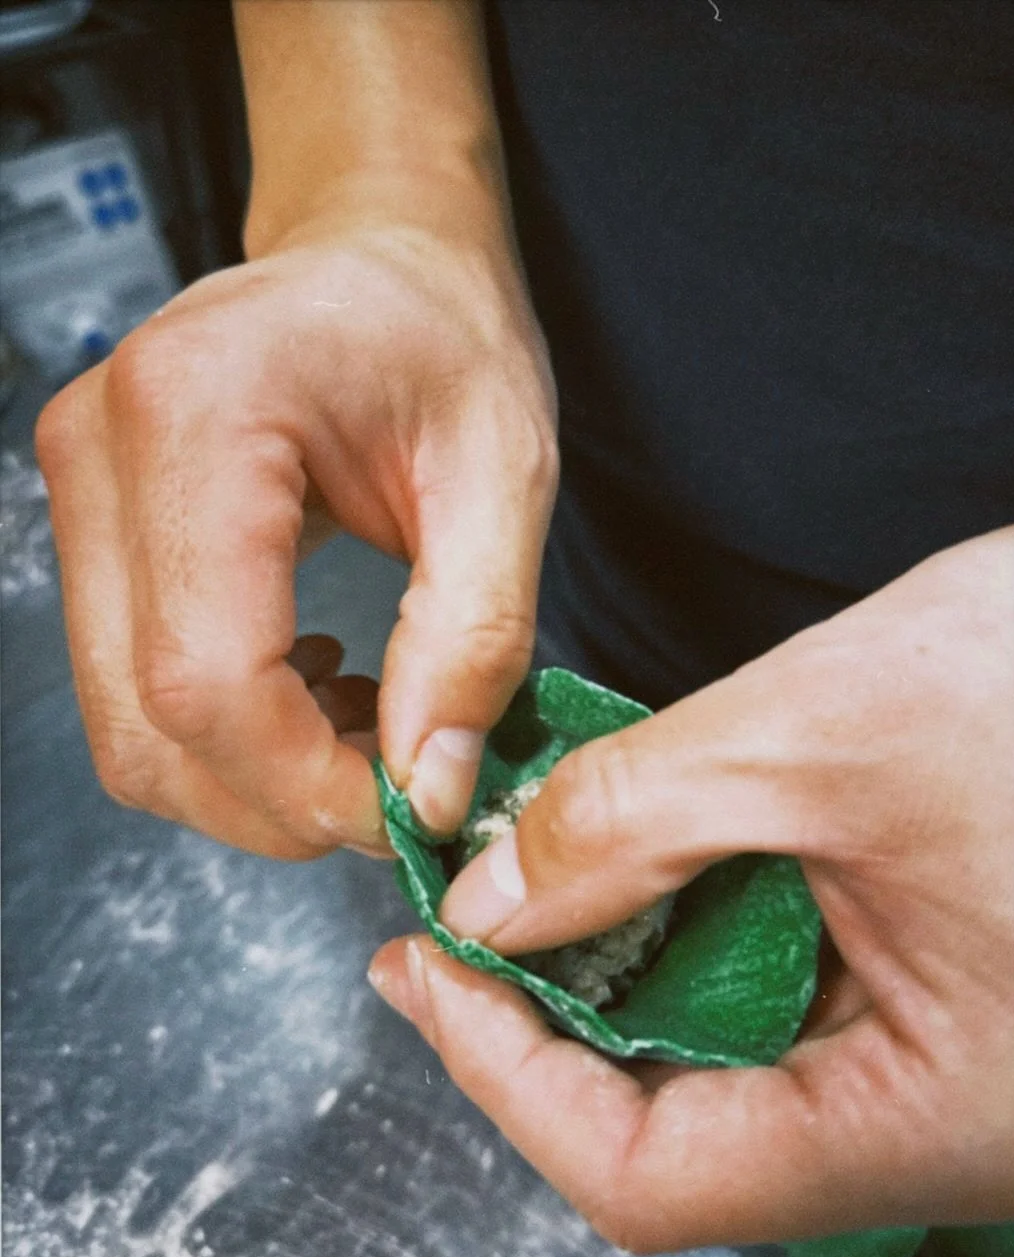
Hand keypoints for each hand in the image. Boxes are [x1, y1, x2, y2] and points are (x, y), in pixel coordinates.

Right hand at [36, 209, 556, 857]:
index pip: (206, 676)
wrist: (378, 257)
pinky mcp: (93, 527)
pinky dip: (225, 735)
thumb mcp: (505, 476)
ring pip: (126, 727)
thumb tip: (425, 791)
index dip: (303, 782)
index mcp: (199, 412)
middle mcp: (101, 448)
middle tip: (392, 792)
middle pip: (147, 722)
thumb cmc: (444, 334)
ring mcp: (79, 489)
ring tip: (363, 730)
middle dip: (277, 800)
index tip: (402, 813)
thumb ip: (473, 642)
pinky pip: (131, 688)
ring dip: (250, 777)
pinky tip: (315, 691)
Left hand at [369, 524, 1013, 1249]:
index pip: (654, 1179)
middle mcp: (932, 1110)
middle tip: (461, 914)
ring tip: (537, 860)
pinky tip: (639, 840)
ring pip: (718, 1049)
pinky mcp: (927, 981)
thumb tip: (491, 897)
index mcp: (933, 1115)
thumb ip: (632, 819)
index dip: (509, 1079)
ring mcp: (932, 1049)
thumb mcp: (819, 736)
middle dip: (548, 1010)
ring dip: (612, 954)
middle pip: (674, 1122)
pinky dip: (686, 912)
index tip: (427, 972)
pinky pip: (773, 983)